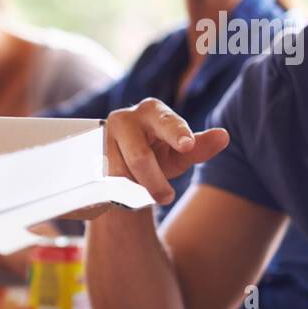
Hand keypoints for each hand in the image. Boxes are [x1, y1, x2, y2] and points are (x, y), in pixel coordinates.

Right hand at [104, 98, 229, 203]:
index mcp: (152, 111)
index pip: (166, 123)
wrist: (122, 166)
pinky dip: (113, 190)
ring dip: (132, 188)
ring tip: (138, 189)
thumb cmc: (158, 153)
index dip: (177, 134)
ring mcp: (100, 137)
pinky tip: (118, 190)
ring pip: (118, 173)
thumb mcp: (181, 153)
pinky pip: (99, 180)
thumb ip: (200, 147)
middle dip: (154, 182)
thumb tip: (224, 136)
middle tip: (165, 198)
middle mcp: (123, 118)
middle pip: (139, 157)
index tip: (187, 145)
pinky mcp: (83, 157)